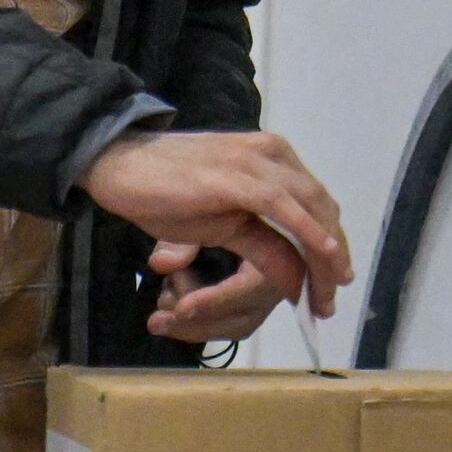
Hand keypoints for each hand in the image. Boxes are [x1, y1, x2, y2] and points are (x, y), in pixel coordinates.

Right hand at [78, 127, 355, 343]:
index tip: (332, 282)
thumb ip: (260, 244)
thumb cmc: (160, 190)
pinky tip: (321, 257)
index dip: (330, 245)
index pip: (315, 204)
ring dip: (325, 255)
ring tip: (328, 291)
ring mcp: (257, 163)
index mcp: (272, 159)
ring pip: (311, 209)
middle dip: (334, 256)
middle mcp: (273, 155)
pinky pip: (285, 209)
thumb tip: (290, 276)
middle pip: (322, 208)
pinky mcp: (239, 178)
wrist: (117, 165)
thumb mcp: (221, 225)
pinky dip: (308, 234)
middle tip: (332, 296)